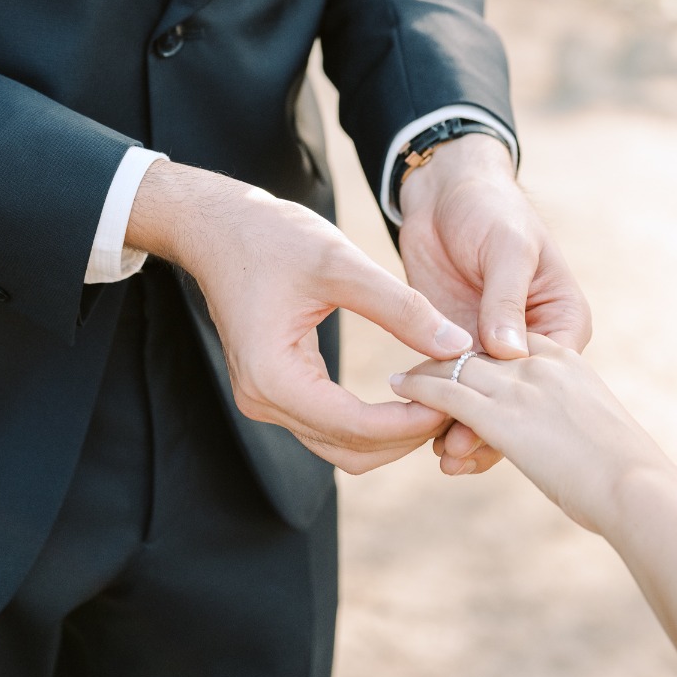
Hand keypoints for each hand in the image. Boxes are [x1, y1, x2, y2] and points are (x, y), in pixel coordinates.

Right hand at [128, 159, 471, 472]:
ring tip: (441, 398)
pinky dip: (372, 419)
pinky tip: (408, 391)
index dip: (413, 420)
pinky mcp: (276, 389)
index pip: (357, 426)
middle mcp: (264, 401)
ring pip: (343, 445)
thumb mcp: (340, 263)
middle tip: (459, 402)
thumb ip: (400, 307)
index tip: (459, 397)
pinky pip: (331, 424)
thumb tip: (458, 346)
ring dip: (393, 432)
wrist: (217, 226)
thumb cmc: (271, 236)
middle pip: (352, 450)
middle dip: (408, 434)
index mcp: (273, 376)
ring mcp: (266, 400)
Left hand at [391, 336, 669, 534]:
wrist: (640, 489)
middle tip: (417, 375)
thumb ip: (562, 403)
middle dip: (448, 360)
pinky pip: (447, 391)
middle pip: (480, 348)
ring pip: (458, 364)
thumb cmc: (628, 469)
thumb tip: (552, 421)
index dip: (482, 350)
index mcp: (567, 353)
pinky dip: (420, 387)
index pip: (512, 340)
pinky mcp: (499, 413)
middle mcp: (541, 358)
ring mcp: (520, 382)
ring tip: (402, 384)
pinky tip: (399, 387)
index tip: (459, 361)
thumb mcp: (594, 421)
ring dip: (428, 375)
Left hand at [397, 135, 591, 476]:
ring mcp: (492, 348)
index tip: (497, 432)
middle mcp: (531, 342)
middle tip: (459, 455)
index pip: (548, 374)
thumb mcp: (509, 248)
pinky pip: (454, 386)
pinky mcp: (457, 344)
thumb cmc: (492, 209)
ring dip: (464, 427)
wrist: (445, 190)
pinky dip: (441, 408)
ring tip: (443, 457)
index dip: (525, 407)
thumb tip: (509, 351)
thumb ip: (507, 298)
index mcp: (562, 320)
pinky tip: (424, 430)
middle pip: (516, 398)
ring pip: (485, 401)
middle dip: (491, 429)